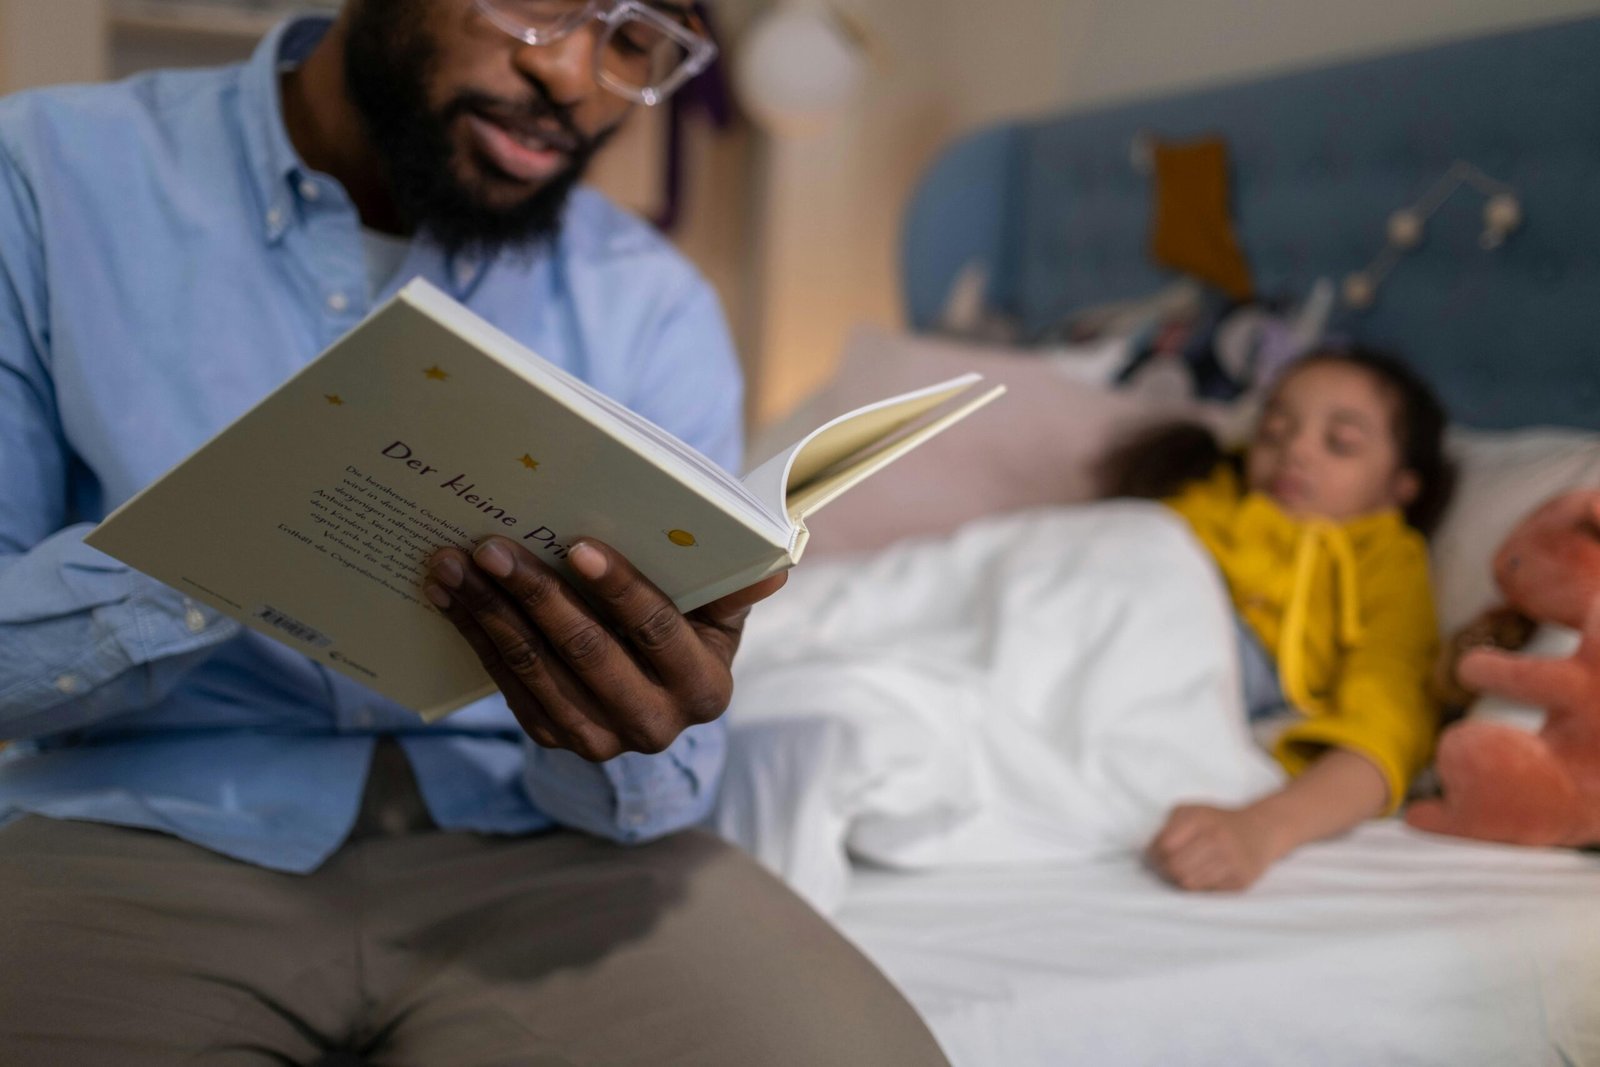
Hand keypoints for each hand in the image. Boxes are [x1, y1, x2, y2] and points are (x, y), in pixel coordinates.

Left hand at [423, 535, 785, 760]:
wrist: (655, 680)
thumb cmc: (692, 620)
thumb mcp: (719, 606)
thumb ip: (735, 585)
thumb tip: (775, 566)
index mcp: (705, 689)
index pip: (658, 632)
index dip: (620, 590)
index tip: (578, 545)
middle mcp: (657, 726)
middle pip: (586, 654)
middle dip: (535, 596)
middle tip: (491, 547)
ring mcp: (601, 740)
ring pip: (537, 671)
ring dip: (489, 613)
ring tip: (455, 563)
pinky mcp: (556, 739)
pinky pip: (509, 686)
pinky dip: (475, 636)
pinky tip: (450, 595)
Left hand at [1146, 803, 1280, 891]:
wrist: (1260, 830)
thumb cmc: (1217, 821)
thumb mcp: (1191, 811)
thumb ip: (1167, 826)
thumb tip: (1150, 852)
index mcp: (1200, 819)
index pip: (1164, 846)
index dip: (1153, 855)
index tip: (1153, 855)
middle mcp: (1217, 838)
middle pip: (1174, 868)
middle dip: (1163, 870)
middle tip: (1165, 868)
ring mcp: (1230, 860)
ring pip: (1188, 883)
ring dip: (1179, 880)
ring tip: (1182, 870)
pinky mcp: (1239, 880)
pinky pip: (1206, 891)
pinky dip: (1199, 885)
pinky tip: (1202, 874)